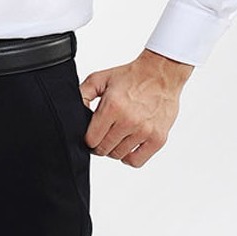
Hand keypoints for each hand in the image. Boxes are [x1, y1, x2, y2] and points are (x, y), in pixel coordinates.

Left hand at [80, 49, 193, 167]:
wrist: (160, 74)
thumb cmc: (131, 76)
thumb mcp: (100, 79)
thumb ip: (83, 95)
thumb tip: (76, 114)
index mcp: (112, 106)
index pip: (91, 139)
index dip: (88, 138)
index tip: (92, 133)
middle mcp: (128, 121)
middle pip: (104, 149)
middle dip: (99, 144)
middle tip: (103, 135)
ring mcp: (144, 131)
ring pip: (119, 155)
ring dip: (114, 149)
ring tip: (117, 136)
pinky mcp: (158, 138)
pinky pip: (137, 161)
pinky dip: (129, 158)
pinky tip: (128, 146)